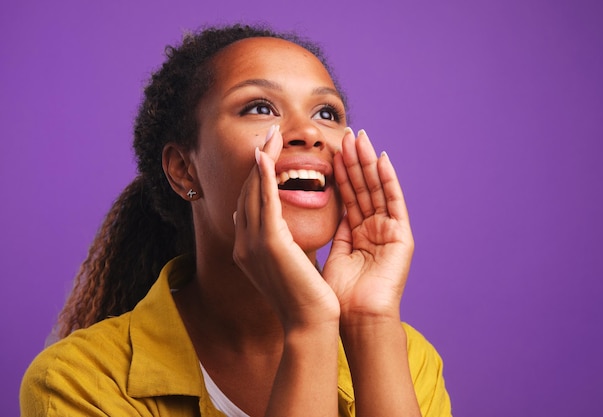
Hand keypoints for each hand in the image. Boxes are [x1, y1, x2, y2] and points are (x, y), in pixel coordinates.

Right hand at [232, 125, 339, 328]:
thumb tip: (280, 227)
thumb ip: (278, 243)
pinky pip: (265, 201)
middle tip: (270, 134)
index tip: (267, 154)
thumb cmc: (303, 296)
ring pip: (254, 191)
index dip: (257, 176)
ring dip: (262, 160)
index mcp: (246, 249)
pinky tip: (266, 156)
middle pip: (248, 192)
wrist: (308, 322)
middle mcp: (243, 244)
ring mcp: (251, 243)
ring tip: (272, 135)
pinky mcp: (268, 242)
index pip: (249, 204)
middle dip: (258, 161)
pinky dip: (264, 176)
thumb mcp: (286, 263)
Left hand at [323, 128, 413, 322]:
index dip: (339, 173)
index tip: (330, 150)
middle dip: (354, 161)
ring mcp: (390, 231)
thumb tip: (317, 210)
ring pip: (376, 189)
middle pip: (363, 188)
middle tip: (345, 134)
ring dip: (368, 162)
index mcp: (357, 234)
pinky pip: (394, 202)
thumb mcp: (330, 253)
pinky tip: (381, 158)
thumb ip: (331, 229)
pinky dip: (388, 180)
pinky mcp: (402, 236)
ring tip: (360, 137)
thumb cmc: (338, 294)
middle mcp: (375, 229)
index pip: (347, 196)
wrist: (355, 318)